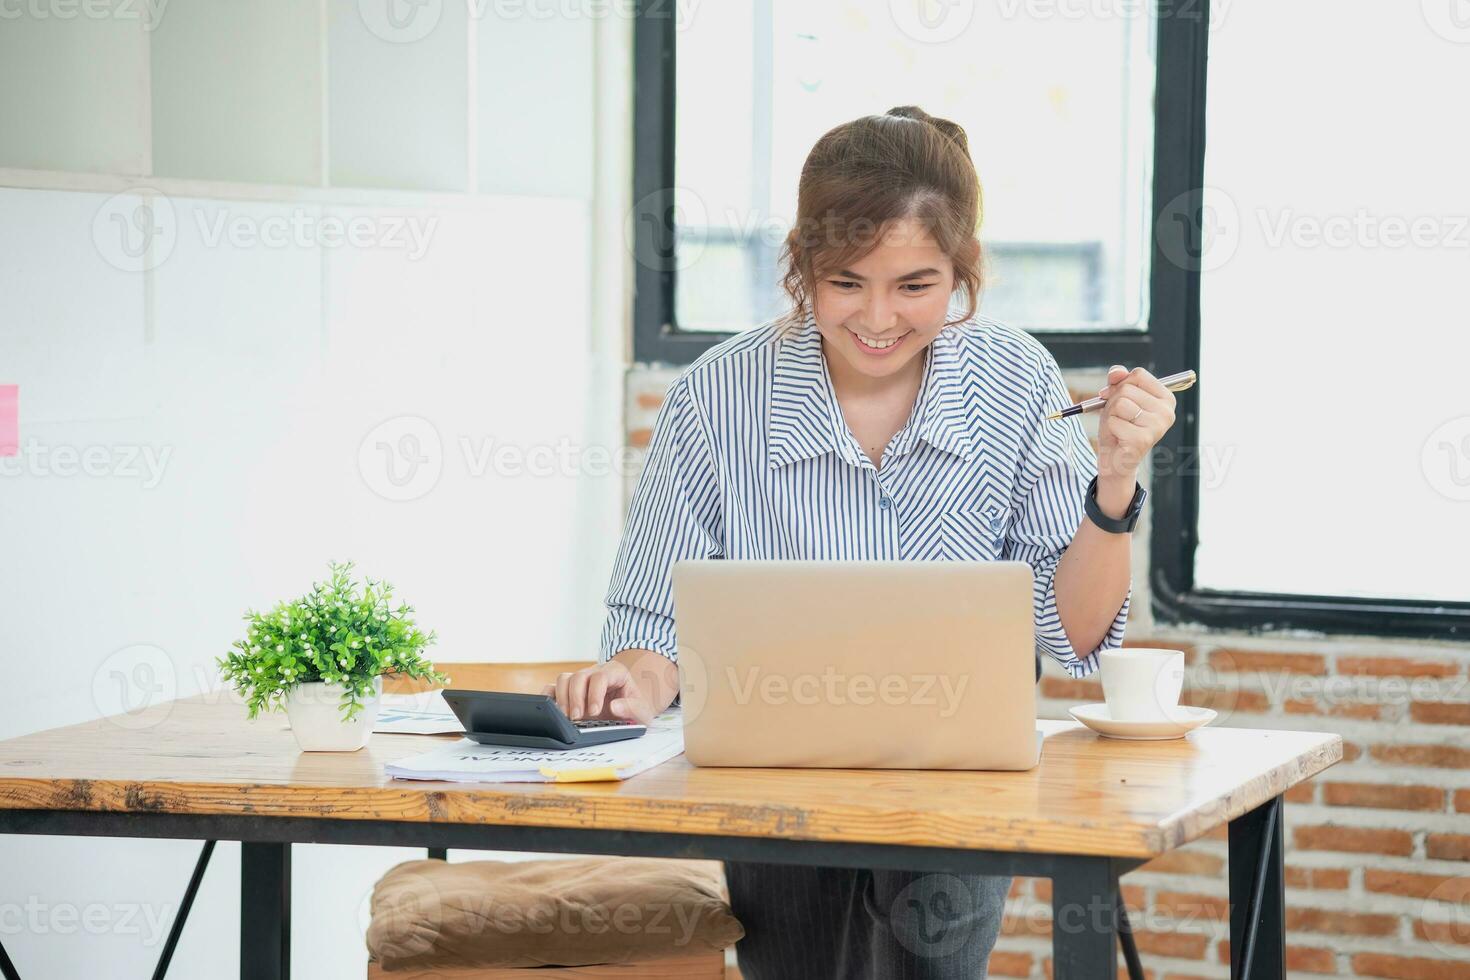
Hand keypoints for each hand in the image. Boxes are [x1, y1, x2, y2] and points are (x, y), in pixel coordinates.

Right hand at [542, 660, 655, 725]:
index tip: (594, 712)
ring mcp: (580, 680)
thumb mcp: (643, 710)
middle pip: (579, 676)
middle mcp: (594, 672)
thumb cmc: (636, 707)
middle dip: (575, 698)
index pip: (600, 677)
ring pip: (564, 679)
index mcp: (615, 673)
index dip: (595, 694)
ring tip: (566, 718)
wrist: (631, 707)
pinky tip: (551, 712)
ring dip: (562, 698)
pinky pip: (552, 688)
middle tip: (577, 718)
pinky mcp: (568, 691)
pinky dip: (548, 697)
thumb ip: (633, 708)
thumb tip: (615, 707)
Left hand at [1094, 364, 1176, 486]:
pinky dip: (1110, 428)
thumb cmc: (1119, 426)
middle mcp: (1167, 412)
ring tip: (1119, 427)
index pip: (1139, 374)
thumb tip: (1117, 372)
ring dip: (1111, 415)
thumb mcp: (1117, 398)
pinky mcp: (1143, 439)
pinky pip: (1114, 420)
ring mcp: (1157, 426)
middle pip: (1127, 388)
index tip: (1114, 396)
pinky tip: (1119, 438)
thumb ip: (1118, 381)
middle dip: (1113, 401)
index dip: (1120, 383)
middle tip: (1118, 417)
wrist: (1115, 458)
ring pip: (1120, 403)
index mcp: (1166, 398)